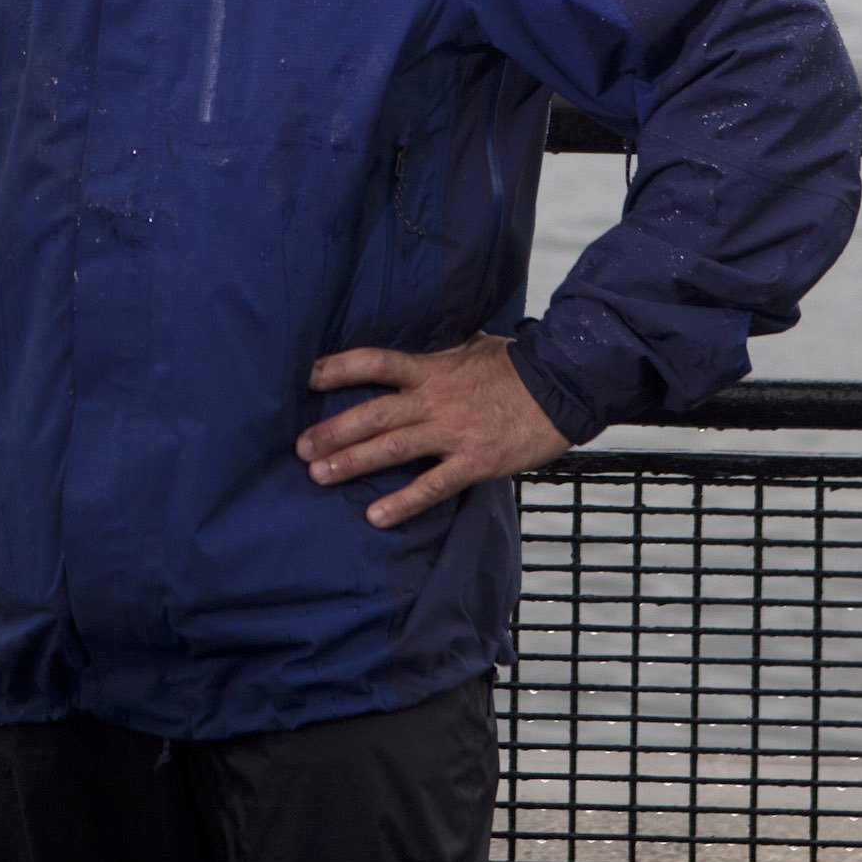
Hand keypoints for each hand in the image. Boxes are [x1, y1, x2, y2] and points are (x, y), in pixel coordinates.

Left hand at [297, 333, 570, 528]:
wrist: (562, 386)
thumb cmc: (517, 364)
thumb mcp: (473, 345)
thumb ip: (442, 351)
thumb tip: (421, 346)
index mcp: (433, 368)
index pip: (376, 363)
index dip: (340, 368)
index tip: (309, 377)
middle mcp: (435, 399)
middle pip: (374, 413)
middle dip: (333, 430)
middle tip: (299, 447)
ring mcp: (453, 432)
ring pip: (393, 448)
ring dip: (353, 461)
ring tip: (318, 475)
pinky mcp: (474, 462)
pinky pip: (432, 486)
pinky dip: (404, 502)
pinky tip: (376, 516)